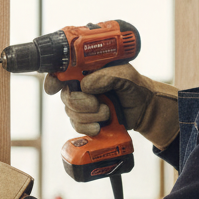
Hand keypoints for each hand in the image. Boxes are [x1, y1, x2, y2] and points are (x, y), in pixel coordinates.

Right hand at [43, 63, 178, 148]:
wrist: (145, 110)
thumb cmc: (135, 87)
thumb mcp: (125, 75)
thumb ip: (106, 76)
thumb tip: (85, 86)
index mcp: (87, 71)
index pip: (62, 72)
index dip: (53, 79)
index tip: (55, 87)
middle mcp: (81, 87)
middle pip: (65, 96)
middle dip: (82, 103)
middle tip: (99, 103)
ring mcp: (82, 105)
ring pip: (71, 113)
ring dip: (90, 115)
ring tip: (107, 112)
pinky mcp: (86, 121)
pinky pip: (77, 126)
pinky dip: (89, 127)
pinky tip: (101, 125)